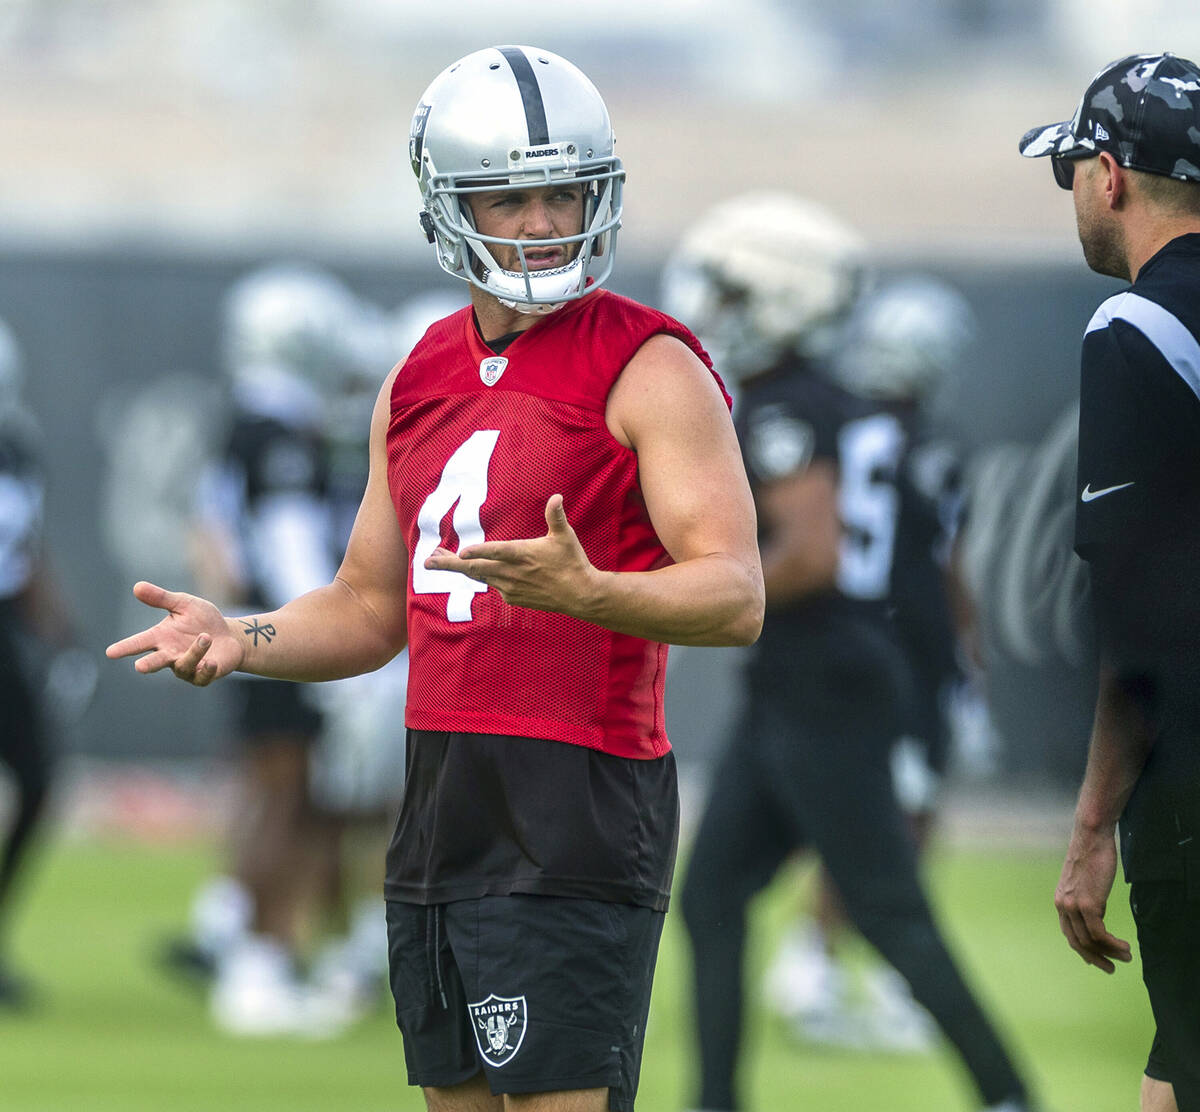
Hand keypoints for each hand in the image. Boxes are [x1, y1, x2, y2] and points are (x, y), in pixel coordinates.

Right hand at [105, 581, 243, 686]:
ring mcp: (186, 667)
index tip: (110, 652)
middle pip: (156, 662)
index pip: (139, 642)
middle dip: (148, 664)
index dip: (125, 647)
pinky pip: (202, 676)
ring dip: (195, 652)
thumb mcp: (184, 604)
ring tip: (205, 637)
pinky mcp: (203, 676)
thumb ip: (161, 599)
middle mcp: (170, 655)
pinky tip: (211, 661)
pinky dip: (206, 669)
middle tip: (139, 667)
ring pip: (184, 665)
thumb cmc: (203, 620)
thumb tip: (136, 586)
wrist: (229, 636)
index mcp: (161, 637)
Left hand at [423, 495, 599, 616]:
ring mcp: (510, 587)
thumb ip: (555, 516)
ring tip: (441, 561)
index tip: (461, 552)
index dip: (478, 552)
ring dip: (460, 568)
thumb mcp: (565, 536)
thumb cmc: (572, 562)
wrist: (580, 595)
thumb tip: (556, 497)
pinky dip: (482, 576)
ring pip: (479, 576)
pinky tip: (478, 569)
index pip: (495, 552)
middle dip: (448, 564)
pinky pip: (492, 584)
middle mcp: (512, 573)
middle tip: (428, 562)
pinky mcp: (513, 597)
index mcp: (522, 554)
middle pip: (474, 569)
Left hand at [1054, 822, 1132, 972]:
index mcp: (1060, 901)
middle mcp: (1063, 906)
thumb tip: (1098, 916)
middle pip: (1077, 942)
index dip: (1083, 949)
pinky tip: (1125, 947)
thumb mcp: (1085, 883)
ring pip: (1090, 940)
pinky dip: (1113, 944)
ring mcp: (1074, 905)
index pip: (1069, 933)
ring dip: (1110, 953)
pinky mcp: (1087, 903)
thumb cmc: (1091, 857)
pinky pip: (1100, 934)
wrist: (1091, 838)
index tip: (1096, 959)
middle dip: (1095, 958)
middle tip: (1110, 968)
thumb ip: (1088, 901)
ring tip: (1126, 957)